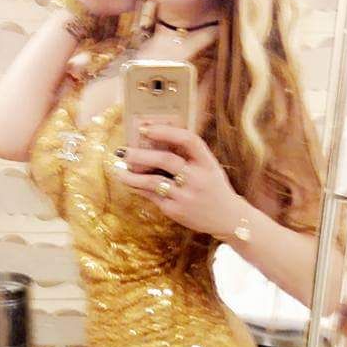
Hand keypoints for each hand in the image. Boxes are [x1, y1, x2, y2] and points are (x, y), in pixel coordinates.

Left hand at [112, 124, 239, 239]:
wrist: (228, 218)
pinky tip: (128, 181)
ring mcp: (186, 196)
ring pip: (153, 181)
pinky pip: (152, 196)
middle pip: (166, 160)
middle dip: (140, 154)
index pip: (188, 140)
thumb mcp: (209, 167)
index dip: (166, 132)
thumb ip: (188, 155)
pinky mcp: (176, 210)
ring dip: (132, 175)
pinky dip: (138, 187)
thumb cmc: (213, 187)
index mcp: (207, 162)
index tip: (145, 128)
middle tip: (122, 150)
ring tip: (117, 169)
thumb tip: (154, 142)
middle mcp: (197, 178)